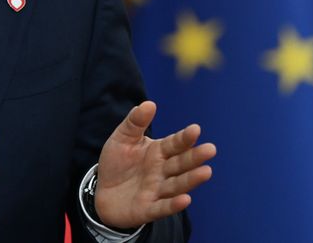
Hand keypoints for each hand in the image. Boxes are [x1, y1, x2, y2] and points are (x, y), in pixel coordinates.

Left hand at [94, 101, 215, 229]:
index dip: (184, 138)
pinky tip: (185, 199)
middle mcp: (162, 171)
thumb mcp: (122, 139)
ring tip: (206, 172)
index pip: (174, 144)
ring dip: (191, 179)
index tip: (195, 129)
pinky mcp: (148, 209)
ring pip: (177, 184)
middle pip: (181, 163)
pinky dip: (174, 204)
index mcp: (158, 152)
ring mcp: (157, 191)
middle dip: (195, 157)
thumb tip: (149, 103)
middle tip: (210, 149)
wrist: (101, 192)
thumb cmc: (116, 163)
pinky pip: (162, 207)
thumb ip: (135, 122)